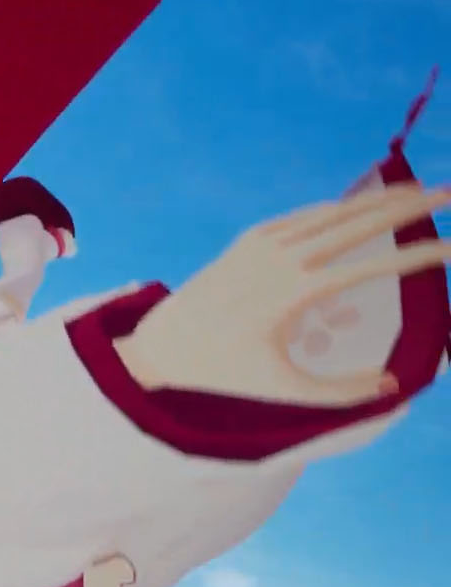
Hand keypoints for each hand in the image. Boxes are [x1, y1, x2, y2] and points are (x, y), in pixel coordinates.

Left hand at [116, 182, 450, 404]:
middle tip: (449, 194)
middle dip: (408, 206)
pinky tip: (365, 206)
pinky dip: (339, 209)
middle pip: (357, 222)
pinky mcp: (251, 237)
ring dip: (376, 200)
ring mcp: (263, 242)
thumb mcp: (283, 389)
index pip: (370, 265)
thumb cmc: (225, 372)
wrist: (164, 344)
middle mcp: (281, 258)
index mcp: (293, 292)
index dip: (417, 256)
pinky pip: (305, 217)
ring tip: (417, 192)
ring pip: (333, 212)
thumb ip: (341, 393)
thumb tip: (394, 385)